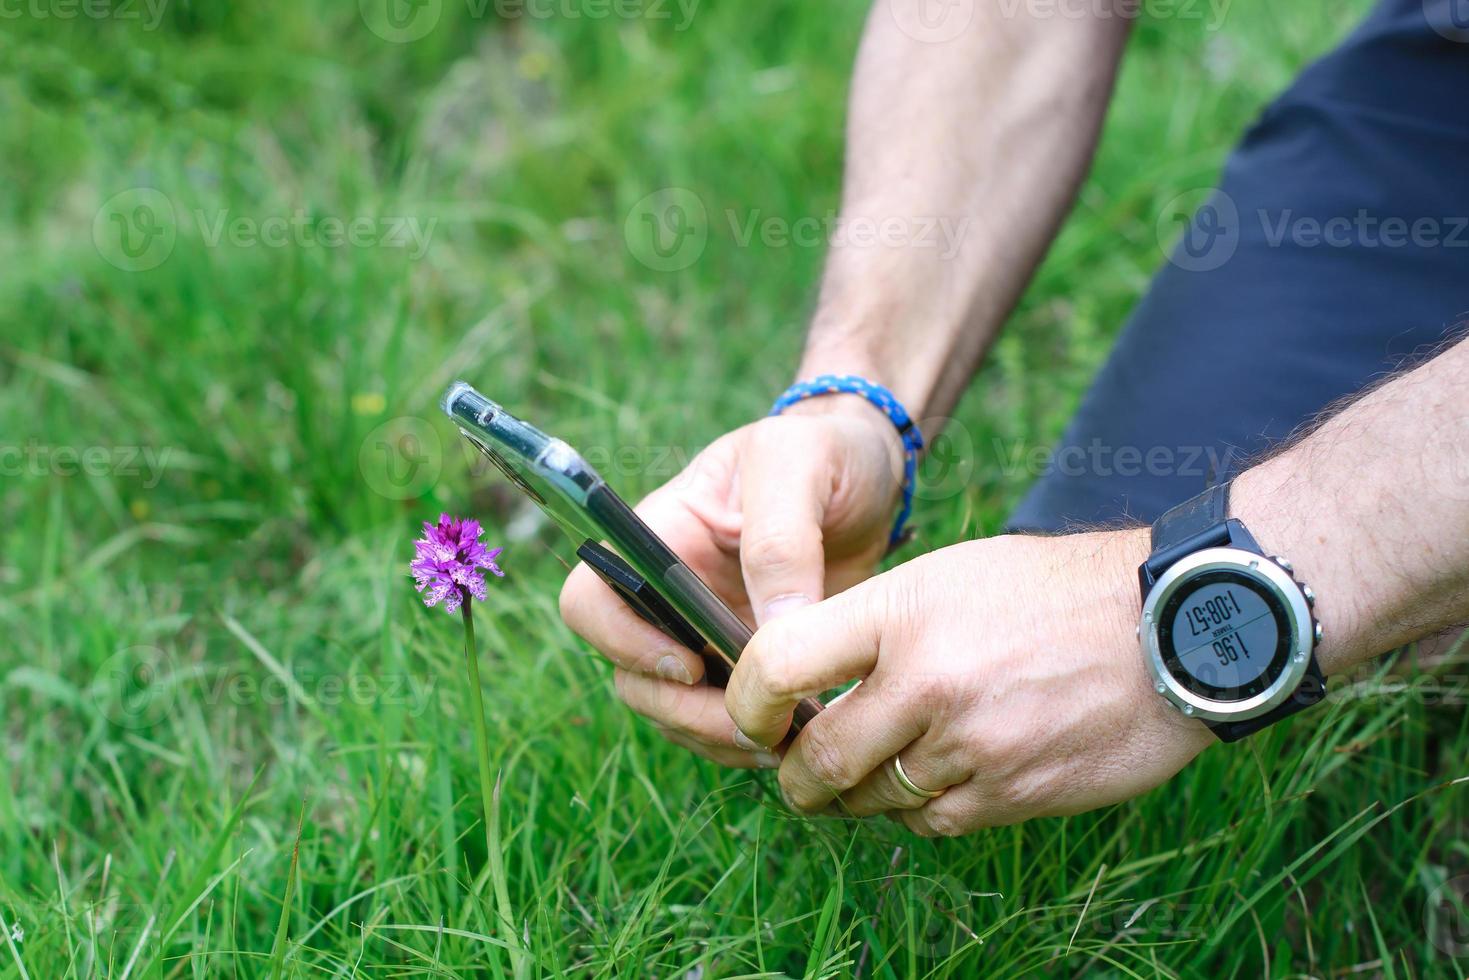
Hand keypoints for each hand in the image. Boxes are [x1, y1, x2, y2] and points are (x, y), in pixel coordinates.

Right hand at [559, 395, 905, 767]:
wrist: (873, 474)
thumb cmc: (825, 451)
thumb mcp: (800, 464)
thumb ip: (780, 541)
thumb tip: (769, 634)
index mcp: (661, 537)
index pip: (590, 598)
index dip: (620, 641)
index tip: (690, 663)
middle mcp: (669, 594)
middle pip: (630, 675)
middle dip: (682, 711)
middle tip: (752, 725)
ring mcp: (706, 634)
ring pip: (673, 711)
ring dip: (718, 737)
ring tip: (785, 739)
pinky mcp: (750, 665)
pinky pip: (724, 722)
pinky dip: (751, 741)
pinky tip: (803, 736)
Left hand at [724, 531, 1215, 834]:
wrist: (1169, 623)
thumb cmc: (1051, 590)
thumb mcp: (948, 575)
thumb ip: (874, 626)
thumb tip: (806, 680)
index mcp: (900, 612)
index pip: (776, 664)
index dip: (744, 702)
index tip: (751, 716)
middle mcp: (926, 682)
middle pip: (815, 760)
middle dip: (794, 774)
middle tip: (796, 767)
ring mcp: (970, 745)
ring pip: (870, 801)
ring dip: (856, 794)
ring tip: (868, 769)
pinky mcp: (1012, 792)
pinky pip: (929, 823)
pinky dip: (916, 809)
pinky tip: (931, 780)